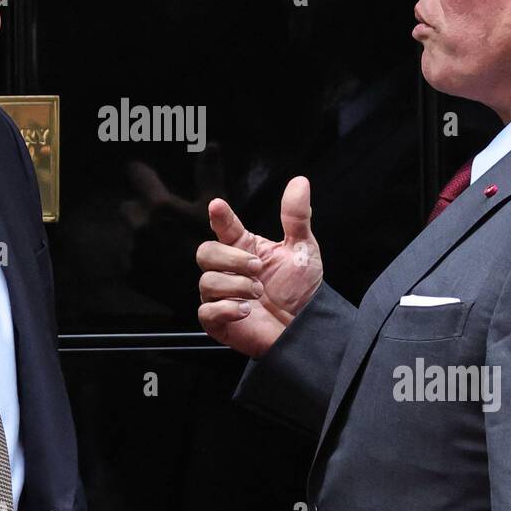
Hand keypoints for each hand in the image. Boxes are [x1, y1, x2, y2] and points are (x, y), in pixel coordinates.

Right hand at [196, 176, 322, 356]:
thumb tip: (300, 182)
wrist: (305, 327)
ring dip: (236, 286)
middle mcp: (227, 270)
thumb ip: (297, 217)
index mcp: (243, 248)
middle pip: (205, 252)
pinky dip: (227, 308)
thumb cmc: (300, 290)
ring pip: (207, 282)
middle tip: (258, 268)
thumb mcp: (303, 250)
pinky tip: (247, 310)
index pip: (223, 227)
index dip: (219, 217)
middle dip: (231, 259)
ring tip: (258, 293)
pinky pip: (207, 310)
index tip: (218, 206)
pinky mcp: (217, 321)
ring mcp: (220, 296)